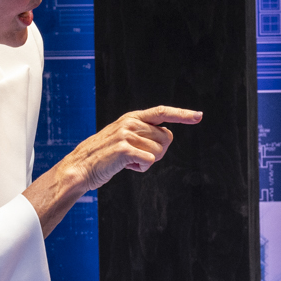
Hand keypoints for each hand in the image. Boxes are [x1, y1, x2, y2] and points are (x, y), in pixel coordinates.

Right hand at [63, 106, 201, 190]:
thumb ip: (144, 133)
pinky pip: (150, 161)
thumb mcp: (125, 138)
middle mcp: (131, 122)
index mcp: (132, 117)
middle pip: (166, 138)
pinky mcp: (125, 149)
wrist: (81, 167)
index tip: (199, 116)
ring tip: (128, 161)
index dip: (182, 114)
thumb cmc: (106, 156)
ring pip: (159, 152)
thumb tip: (168, 136)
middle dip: (158, 152)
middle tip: (137, 157)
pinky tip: (126, 166)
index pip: (162, 112)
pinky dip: (142, 168)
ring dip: (147, 162)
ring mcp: (127, 134)